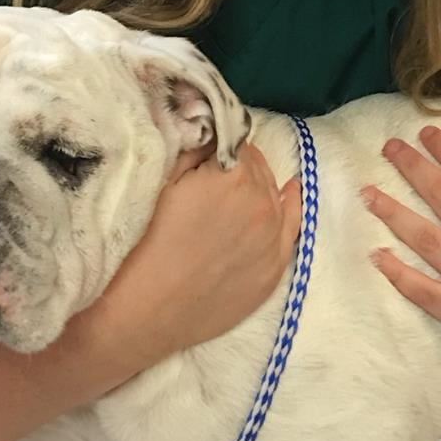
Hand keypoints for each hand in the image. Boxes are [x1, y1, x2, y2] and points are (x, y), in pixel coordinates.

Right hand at [71, 145, 299, 390]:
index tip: (204, 156)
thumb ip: (194, 150)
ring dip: (257, 188)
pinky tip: (289, 193)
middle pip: (257, 167)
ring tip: (234, 195)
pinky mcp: (275, 268)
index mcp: (234, 174)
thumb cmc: (147, 244)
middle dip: (237, 167)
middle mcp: (263, 201)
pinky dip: (289, 206)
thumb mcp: (163, 181)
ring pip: (273, 193)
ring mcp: (274, 237)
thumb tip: (209, 130)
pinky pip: (292, 225)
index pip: (235, 142)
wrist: (147, 311)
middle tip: (211, 180)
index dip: (218, 147)